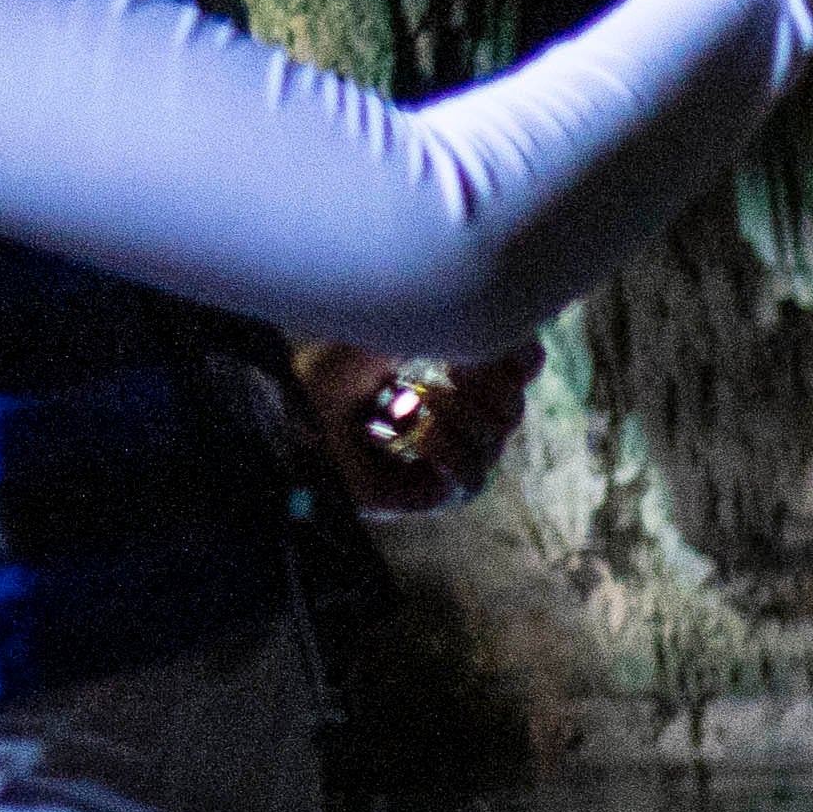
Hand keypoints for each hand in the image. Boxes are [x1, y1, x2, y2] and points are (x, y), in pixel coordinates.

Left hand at [297, 342, 525, 512]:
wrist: (292, 422)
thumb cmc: (325, 378)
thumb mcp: (386, 336)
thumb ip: (440, 326)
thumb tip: (493, 318)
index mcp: (450, 381)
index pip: (515, 373)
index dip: (520, 360)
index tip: (503, 345)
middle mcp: (454, 422)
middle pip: (513, 408)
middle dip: (493, 386)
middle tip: (454, 371)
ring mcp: (446, 460)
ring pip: (497, 442)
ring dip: (466, 417)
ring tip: (423, 403)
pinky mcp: (432, 493)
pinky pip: (474, 477)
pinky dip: (453, 452)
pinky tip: (423, 436)